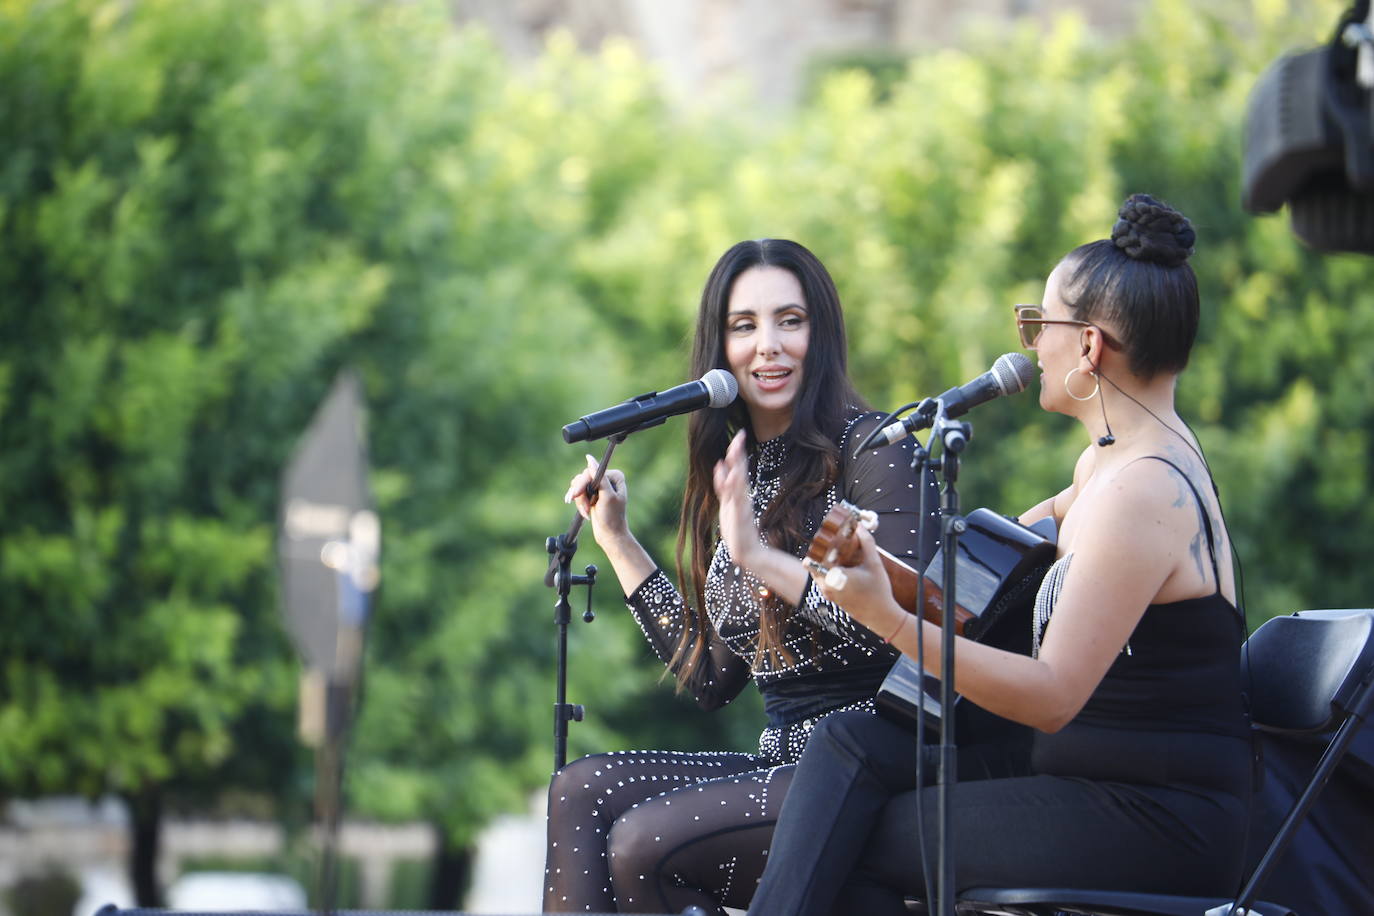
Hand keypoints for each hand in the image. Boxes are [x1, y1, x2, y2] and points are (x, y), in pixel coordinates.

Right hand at [564, 453, 630, 547]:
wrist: (610, 535)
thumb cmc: (612, 517)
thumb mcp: (606, 496)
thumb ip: (599, 477)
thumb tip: (589, 459)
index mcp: (614, 476)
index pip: (591, 472)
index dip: (582, 484)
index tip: (576, 495)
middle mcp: (607, 478)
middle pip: (583, 478)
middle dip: (581, 496)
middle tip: (584, 509)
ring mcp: (599, 486)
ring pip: (578, 486)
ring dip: (580, 501)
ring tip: (586, 512)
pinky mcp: (592, 494)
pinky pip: (578, 493)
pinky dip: (580, 504)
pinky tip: (585, 513)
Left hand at [712, 430, 760, 567]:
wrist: (745, 550)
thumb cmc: (737, 528)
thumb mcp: (727, 502)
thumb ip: (723, 484)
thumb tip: (719, 464)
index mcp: (739, 491)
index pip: (737, 466)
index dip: (737, 450)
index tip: (740, 433)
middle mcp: (741, 494)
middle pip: (740, 469)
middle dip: (738, 452)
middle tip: (740, 434)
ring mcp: (741, 504)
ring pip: (739, 480)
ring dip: (737, 465)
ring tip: (736, 449)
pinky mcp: (740, 514)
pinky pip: (736, 498)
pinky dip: (734, 486)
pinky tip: (732, 475)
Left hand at [811, 524, 902, 636]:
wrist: (881, 616)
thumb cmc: (878, 591)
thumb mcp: (875, 564)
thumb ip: (867, 543)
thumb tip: (860, 527)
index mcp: (834, 577)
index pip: (812, 560)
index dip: (816, 548)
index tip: (824, 539)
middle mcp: (827, 587)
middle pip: (813, 565)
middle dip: (821, 554)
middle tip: (833, 544)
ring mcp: (828, 594)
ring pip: (818, 574)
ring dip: (825, 564)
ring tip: (839, 554)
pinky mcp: (832, 599)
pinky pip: (823, 582)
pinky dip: (828, 573)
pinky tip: (842, 567)